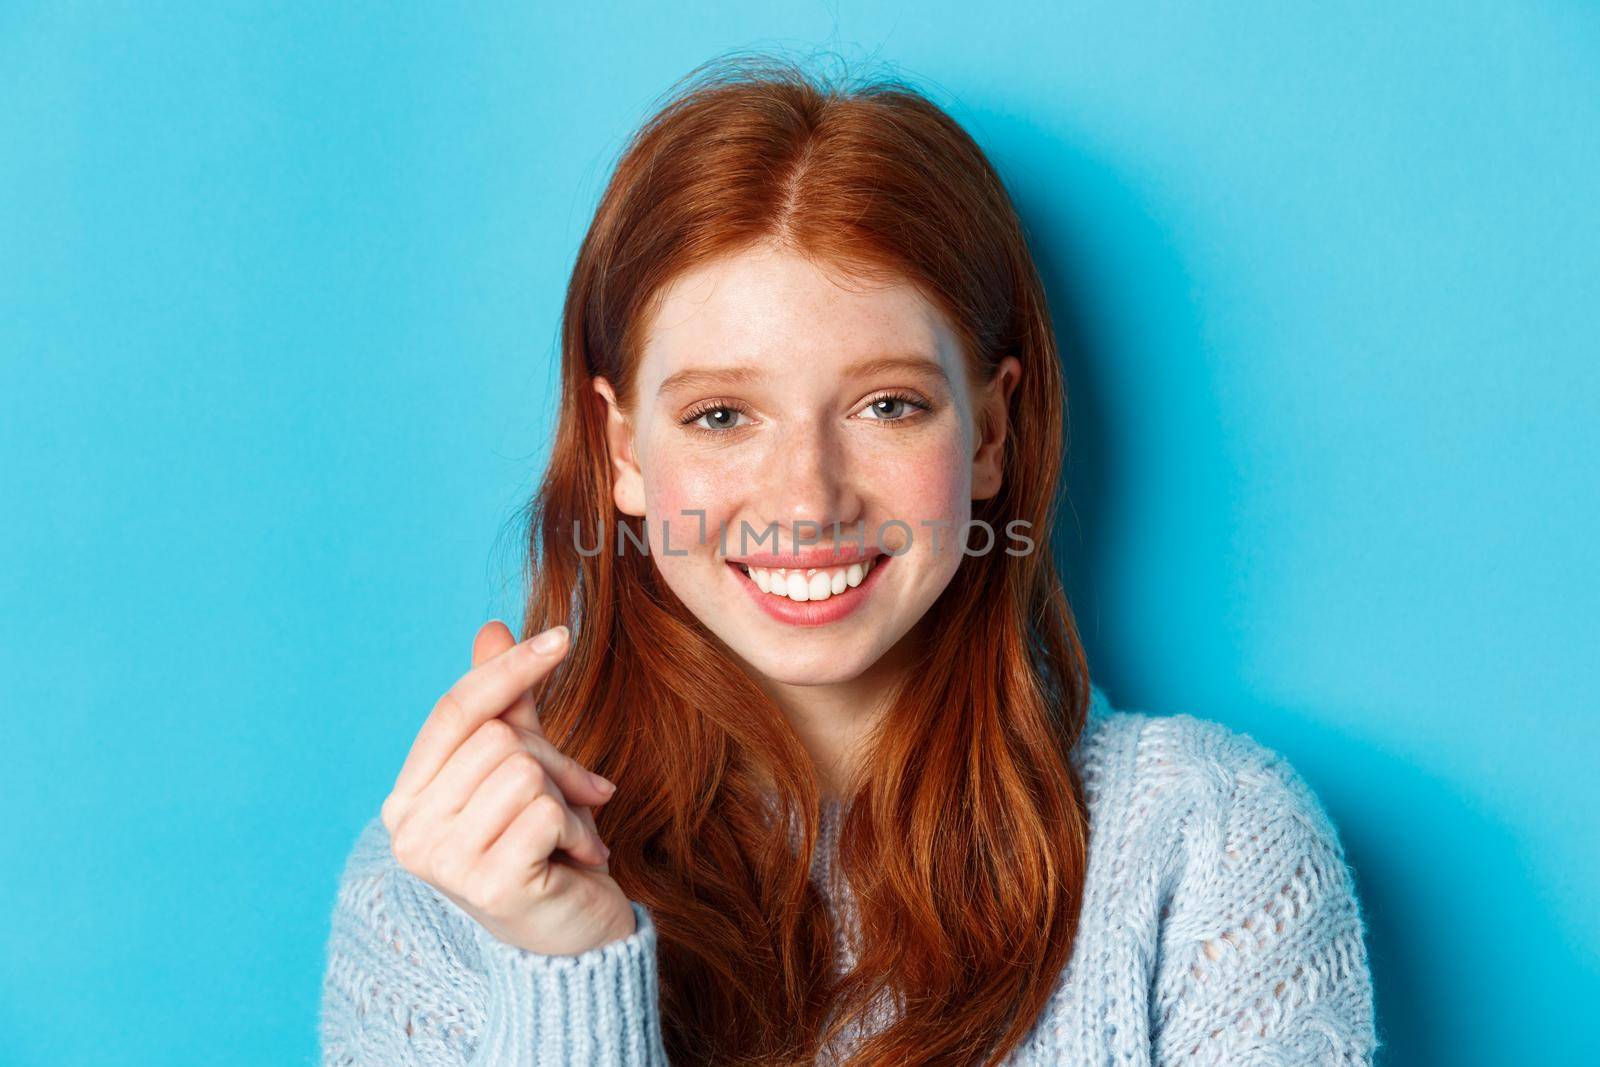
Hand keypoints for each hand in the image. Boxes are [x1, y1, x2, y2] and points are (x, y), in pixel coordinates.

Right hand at [381, 620, 636, 955]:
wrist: (573, 937)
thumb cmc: (543, 846)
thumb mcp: (523, 764)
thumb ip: (505, 703)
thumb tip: (492, 627)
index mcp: (407, 798)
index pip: (455, 710)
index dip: (509, 670)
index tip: (563, 637)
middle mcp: (410, 830)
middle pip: (499, 739)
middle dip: (555, 760)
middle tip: (580, 798)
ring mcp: (443, 861)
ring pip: (524, 771)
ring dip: (568, 799)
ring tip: (572, 835)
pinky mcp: (488, 884)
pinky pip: (546, 811)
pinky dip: (577, 828)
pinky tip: (576, 860)